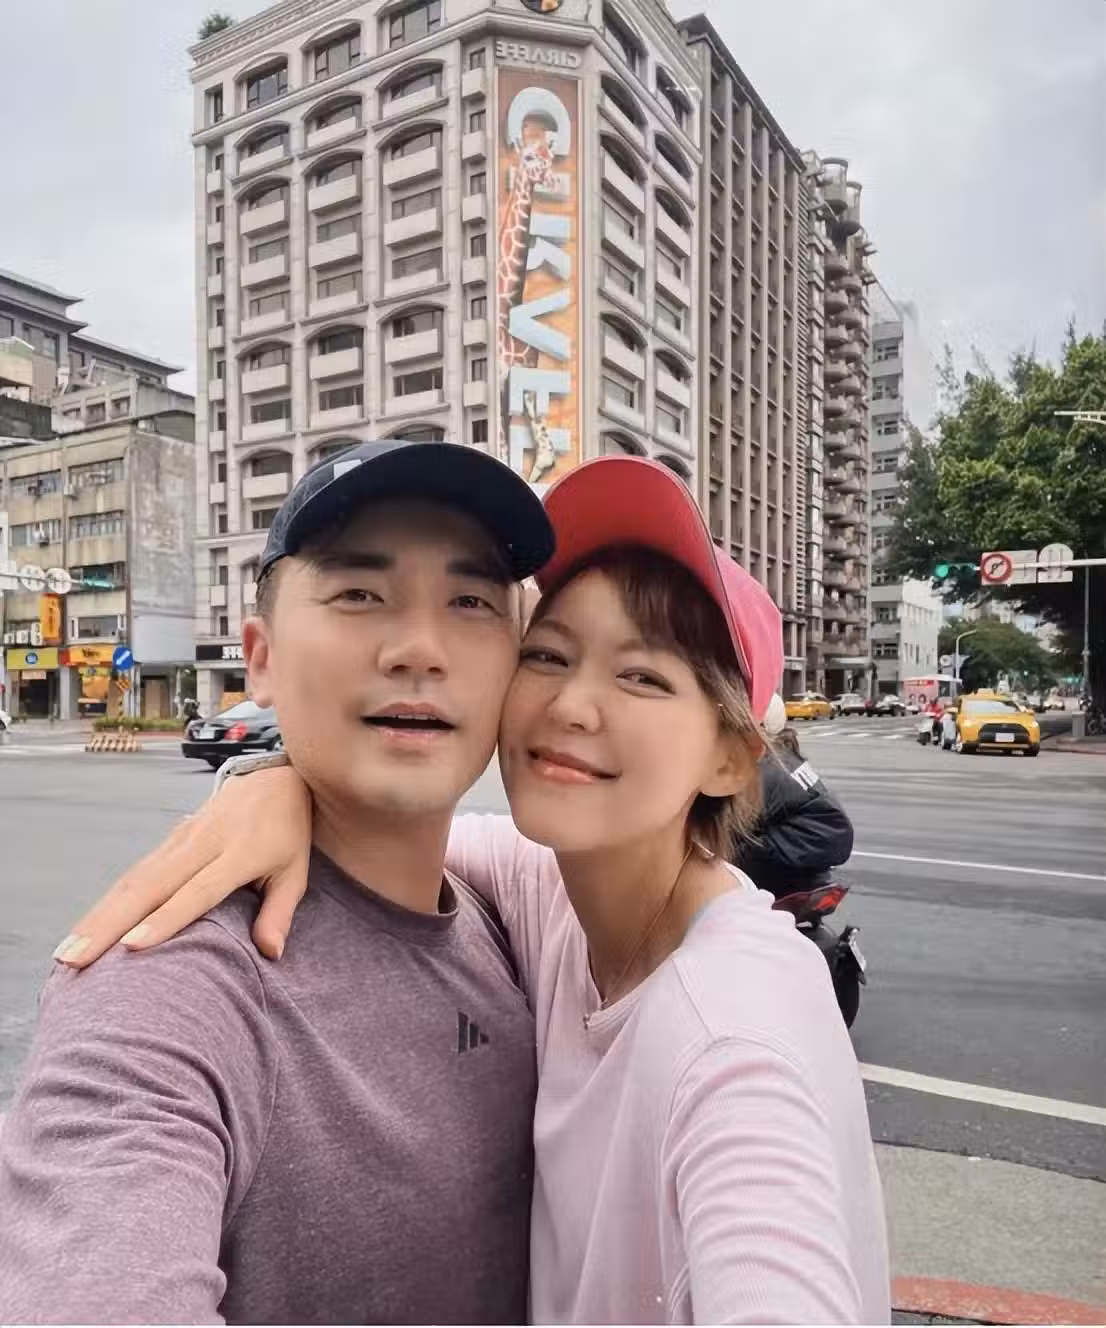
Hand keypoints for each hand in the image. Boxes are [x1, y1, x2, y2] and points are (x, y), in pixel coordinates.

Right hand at [54, 766, 312, 967]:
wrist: (272, 778)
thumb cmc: (286, 832)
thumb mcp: (295, 870)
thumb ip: (280, 911)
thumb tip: (271, 953)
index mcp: (238, 853)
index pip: (198, 890)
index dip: (166, 918)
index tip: (132, 946)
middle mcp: (202, 844)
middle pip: (150, 886)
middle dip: (109, 925)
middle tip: (75, 961)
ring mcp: (180, 839)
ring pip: (133, 879)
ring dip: (97, 916)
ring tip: (67, 954)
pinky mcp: (168, 840)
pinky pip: (133, 874)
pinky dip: (106, 903)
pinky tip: (84, 930)